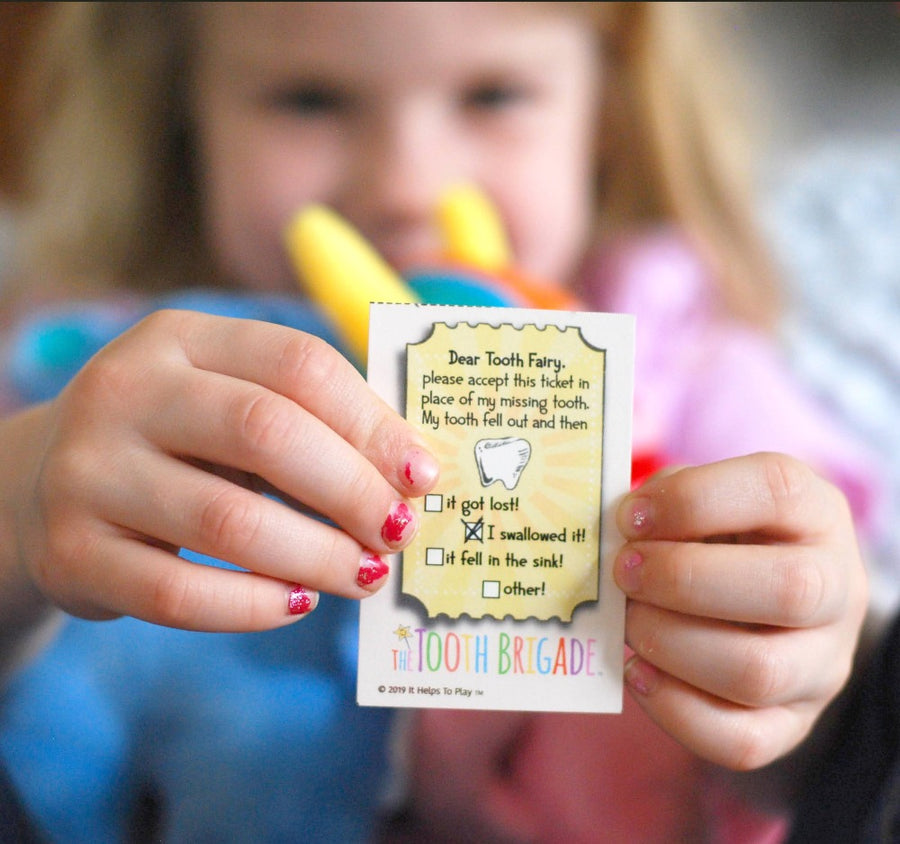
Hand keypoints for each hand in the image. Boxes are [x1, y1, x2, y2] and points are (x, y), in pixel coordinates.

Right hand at [5, 310, 437, 631]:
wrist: (43, 485)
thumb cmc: (176, 442)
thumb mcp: (229, 404)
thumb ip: (310, 424)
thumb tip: (411, 473)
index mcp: (180, 338)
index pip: (298, 363)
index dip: (372, 421)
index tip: (421, 474)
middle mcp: (126, 390)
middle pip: (266, 432)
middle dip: (352, 490)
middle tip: (398, 532)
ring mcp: (88, 471)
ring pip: (227, 520)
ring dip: (317, 556)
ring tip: (364, 575)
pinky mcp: (72, 551)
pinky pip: (179, 592)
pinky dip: (254, 606)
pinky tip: (298, 603)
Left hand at [614, 452, 867, 769]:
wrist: (764, 597)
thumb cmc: (719, 535)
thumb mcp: (703, 497)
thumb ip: (665, 502)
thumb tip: (614, 535)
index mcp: (814, 511)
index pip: (774, 490)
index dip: (692, 501)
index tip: (630, 517)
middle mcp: (836, 588)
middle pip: (785, 590)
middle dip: (682, 579)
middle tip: (625, 572)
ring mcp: (822, 664)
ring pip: (759, 672)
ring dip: (671, 644)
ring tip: (629, 622)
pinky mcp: (794, 723)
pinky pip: (743, 741)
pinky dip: (674, 708)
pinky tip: (637, 672)